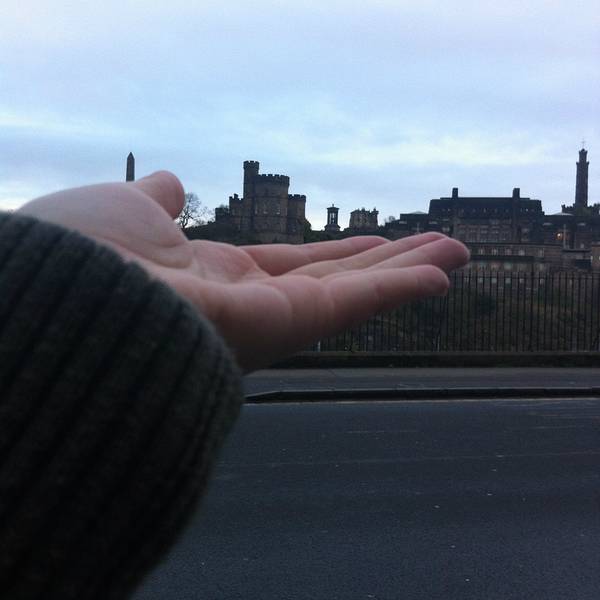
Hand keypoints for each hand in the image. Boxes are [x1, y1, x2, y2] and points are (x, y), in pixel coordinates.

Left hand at [18, 171, 469, 370]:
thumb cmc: (82, 256)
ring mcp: (268, 320)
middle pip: (334, 282)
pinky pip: (353, 305)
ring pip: (355, 295)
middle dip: (387, 265)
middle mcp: (246, 305)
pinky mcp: (282, 328)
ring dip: (409, 273)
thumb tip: (170, 185)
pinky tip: (443, 273)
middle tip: (438, 249)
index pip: (288, 265)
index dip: (334, 255)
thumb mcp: (125, 211)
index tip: (369, 243)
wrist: (60, 303)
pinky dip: (400, 288)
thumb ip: (158, 204)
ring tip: (458, 256)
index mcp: (210, 276)